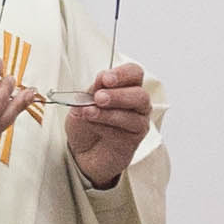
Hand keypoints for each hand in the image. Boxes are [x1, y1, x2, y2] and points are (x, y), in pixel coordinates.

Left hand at [62, 63, 152, 188]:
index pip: (134, 73)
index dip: (122, 74)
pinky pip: (123, 134)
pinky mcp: (133, 142)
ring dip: (109, 114)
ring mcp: (138, 124)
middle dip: (118, 96)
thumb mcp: (83, 102)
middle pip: (140, 95)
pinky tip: (93, 126)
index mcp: (127, 87)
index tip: (105, 79)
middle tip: (98, 98)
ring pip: (133, 117)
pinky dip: (105, 128)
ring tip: (89, 113)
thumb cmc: (87, 122)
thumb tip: (102, 78)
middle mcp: (137, 104)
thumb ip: (93, 90)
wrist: (84, 151)